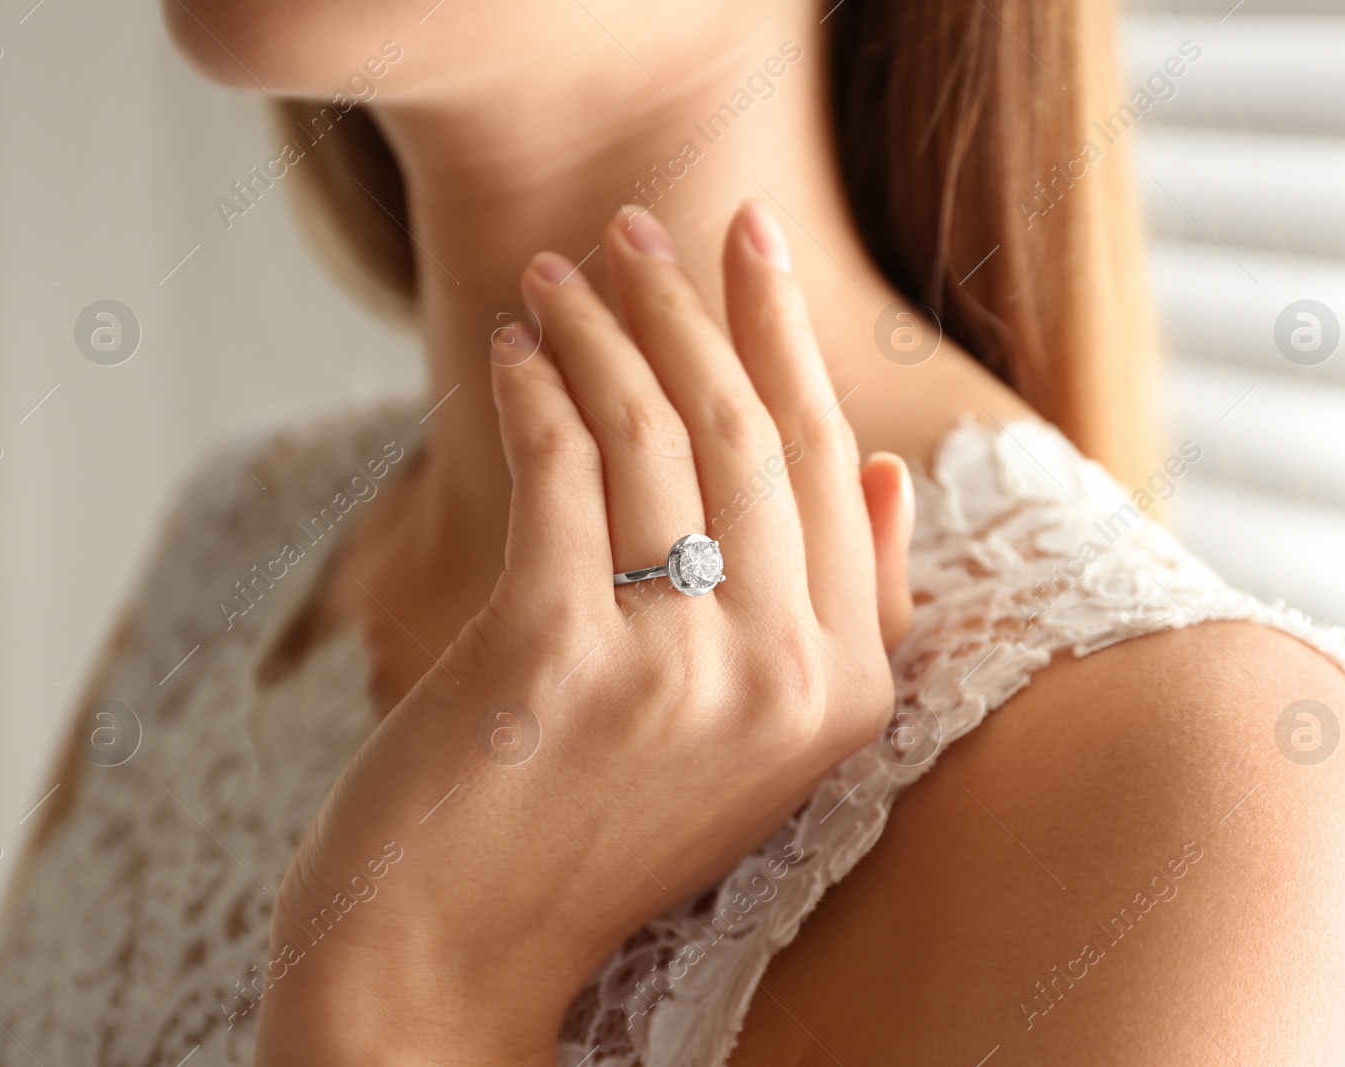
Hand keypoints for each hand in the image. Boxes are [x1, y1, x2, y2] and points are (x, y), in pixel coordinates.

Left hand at [252, 202, 913, 1065]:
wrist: (453, 959)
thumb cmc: (591, 830)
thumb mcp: (754, 742)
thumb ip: (845, 615)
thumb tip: (891, 473)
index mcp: (843, 692)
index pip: (831, 468)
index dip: (786, 336)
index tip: (748, 244)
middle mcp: (780, 679)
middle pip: (747, 431)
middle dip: (692, 302)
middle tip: (641, 223)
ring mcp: (674, 672)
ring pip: (653, 430)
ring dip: (600, 325)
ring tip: (557, 273)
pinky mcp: (557, 658)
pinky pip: (558, 466)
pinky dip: (530, 385)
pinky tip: (508, 348)